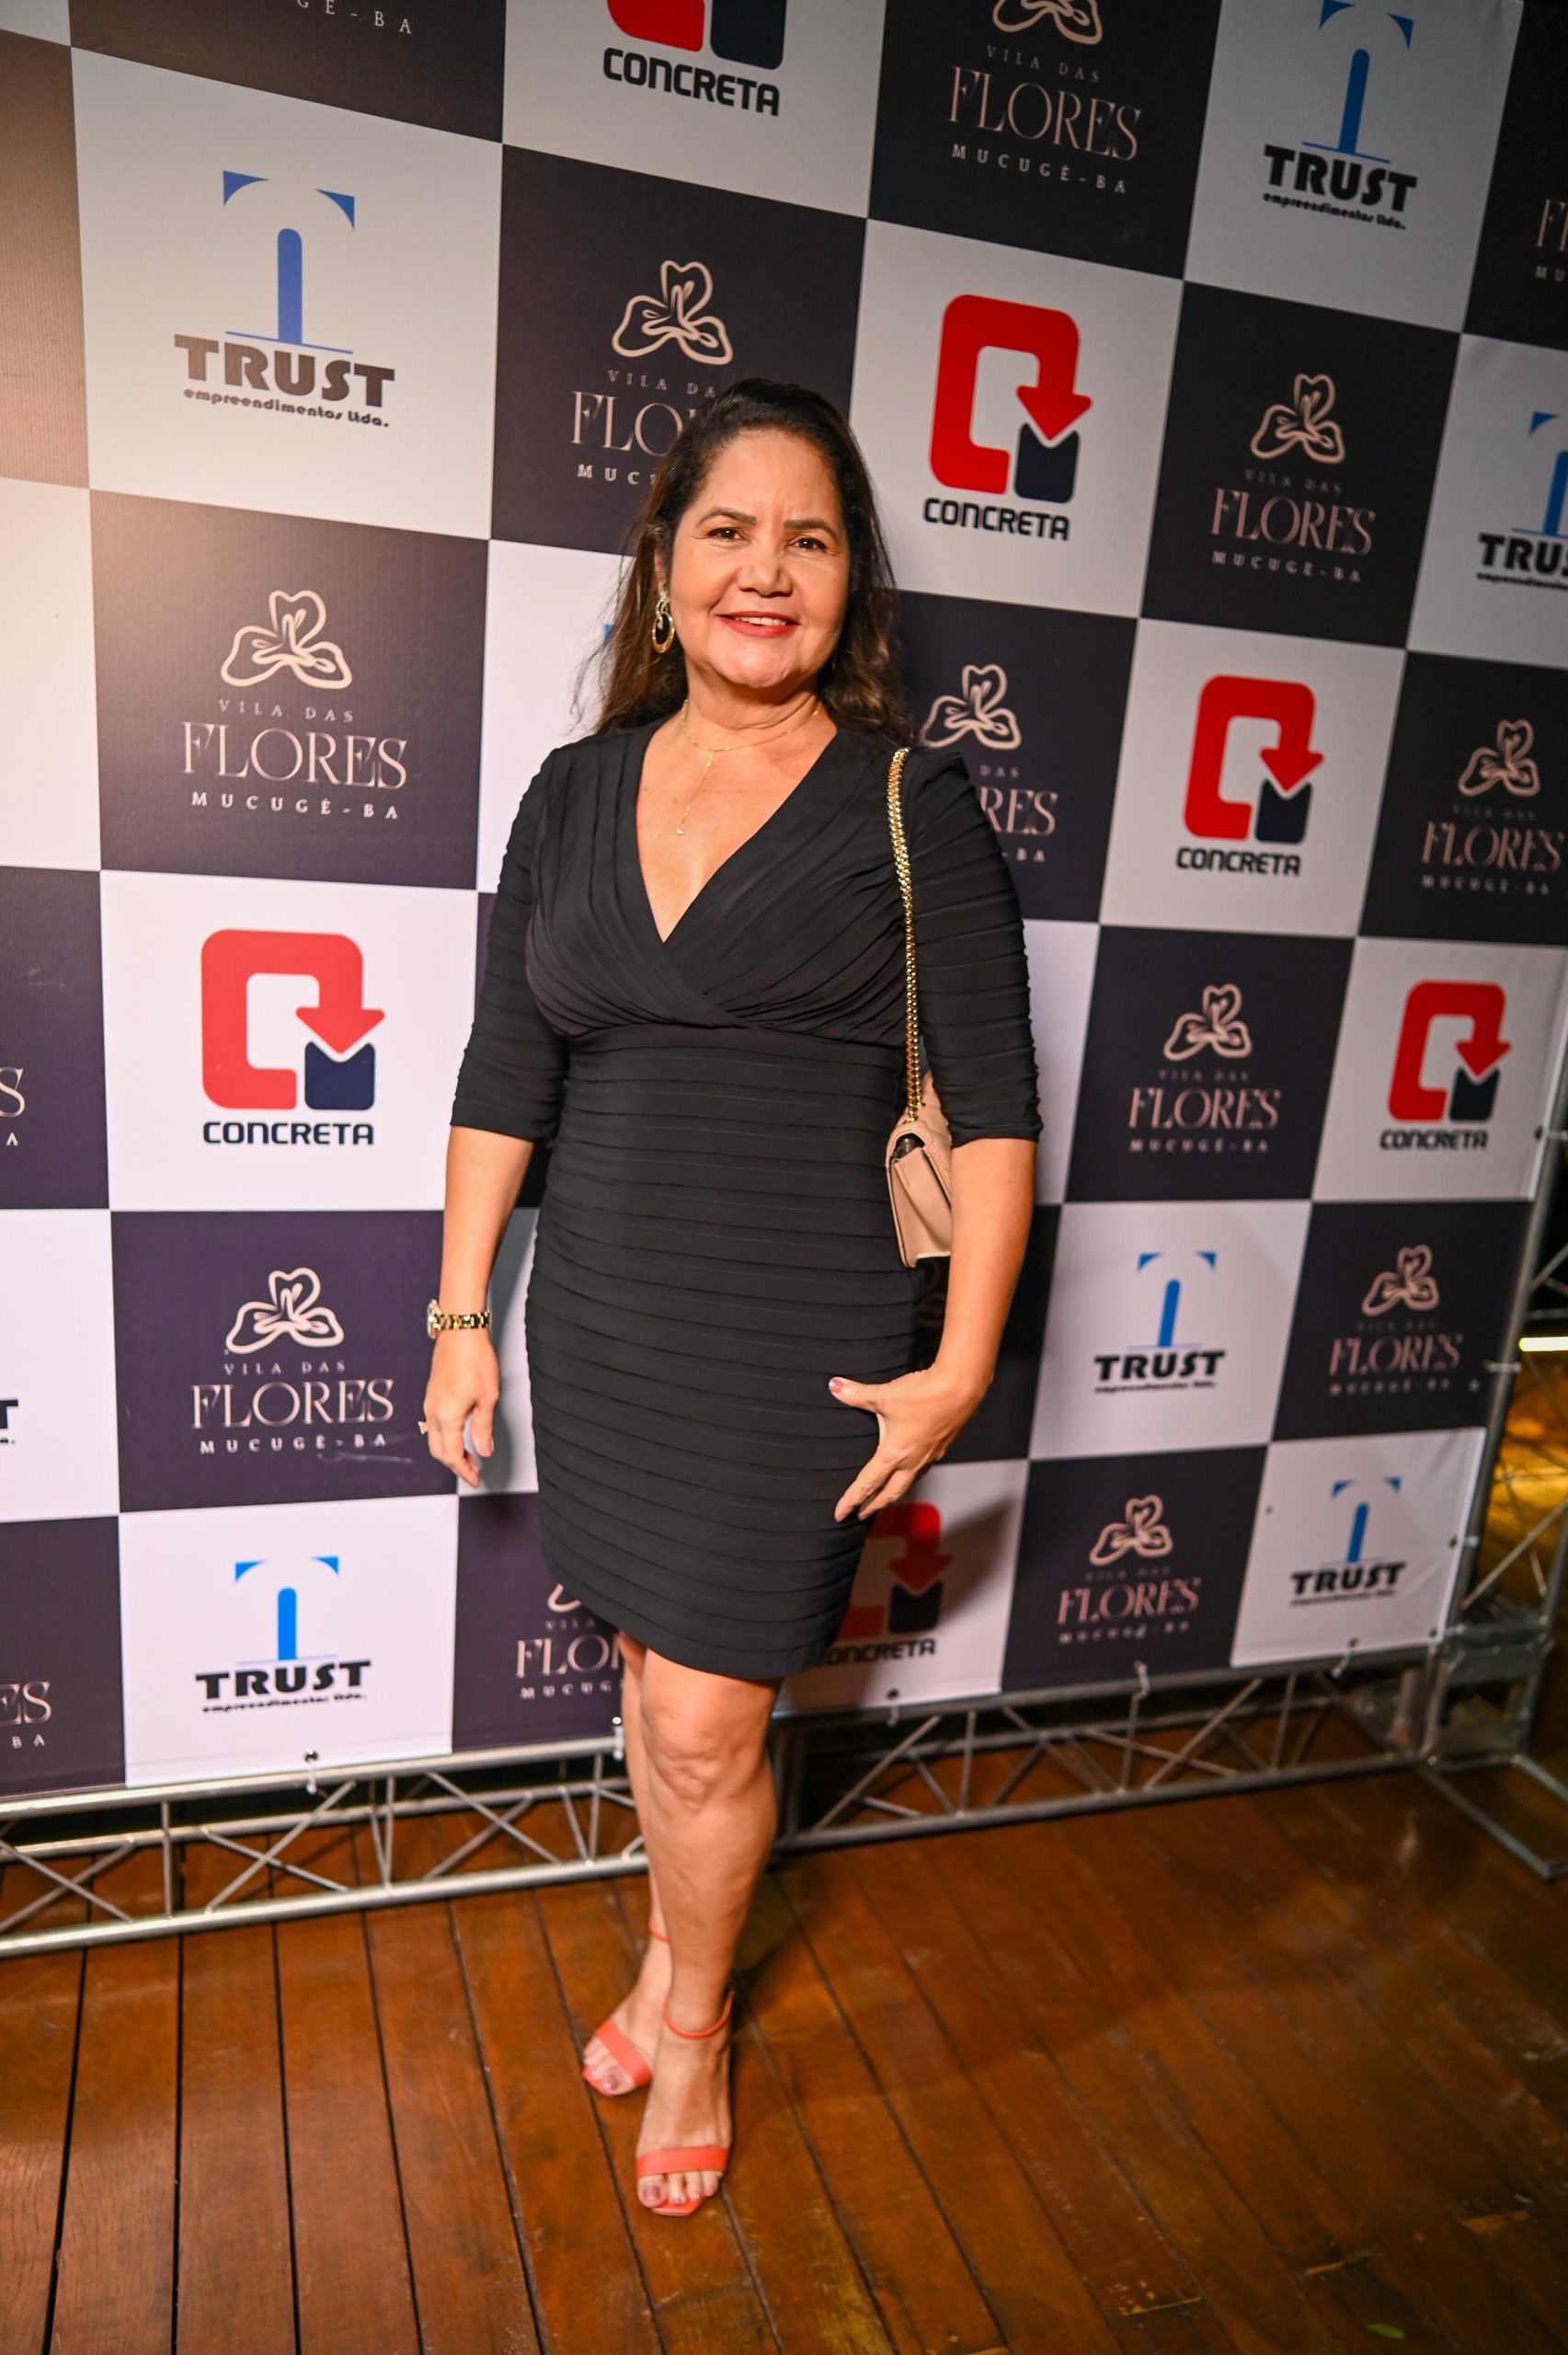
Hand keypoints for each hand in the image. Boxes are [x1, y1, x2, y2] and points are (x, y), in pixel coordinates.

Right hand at [422, 1329, 500, 1488]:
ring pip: (435, 1438)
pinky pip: (434, 1424)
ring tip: (470, 1454)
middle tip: (473, 1470)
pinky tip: (460, 1433)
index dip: (464, 1471)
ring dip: (450, 1451)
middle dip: (455, 1465)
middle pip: (439, 1451)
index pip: (452, 1455)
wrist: (460, 1332)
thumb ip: (484, 1428)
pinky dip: (446, 1436)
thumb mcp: (488, 1398)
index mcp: (447, 1417)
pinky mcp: (432, 1394)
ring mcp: (430, 1403)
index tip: (476, 1478)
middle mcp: (433, 1412)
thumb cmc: (475, 1359)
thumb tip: (484, 1450)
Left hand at [829, 1365, 984, 1521]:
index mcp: (894, 1454)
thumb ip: (856, 1393)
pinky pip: (922, 1470)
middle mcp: (912, 1461)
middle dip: (873, 1505)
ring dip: (893, 1494)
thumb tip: (834, 1386)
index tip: (840, 1514)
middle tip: (861, 1514)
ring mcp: (929, 1456)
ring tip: (884, 1497)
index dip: (851, 1500)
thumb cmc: (923, 1394)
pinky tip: (910, 1470)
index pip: (867, 1484)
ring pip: (908, 1484)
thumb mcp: (884, 1394)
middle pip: (890, 1493)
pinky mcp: (941, 1447)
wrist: (960, 1388)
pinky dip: (910, 1477)